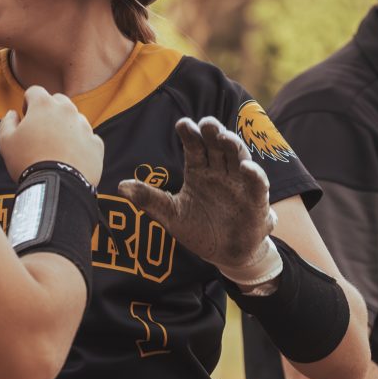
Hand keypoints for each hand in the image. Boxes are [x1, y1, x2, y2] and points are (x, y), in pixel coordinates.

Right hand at [0, 85, 103, 186]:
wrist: (57, 187)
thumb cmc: (28, 162)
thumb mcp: (6, 142)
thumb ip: (7, 122)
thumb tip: (12, 114)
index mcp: (44, 105)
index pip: (35, 91)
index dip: (28, 103)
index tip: (26, 119)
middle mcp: (68, 110)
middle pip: (58, 101)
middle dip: (50, 111)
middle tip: (42, 133)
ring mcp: (85, 127)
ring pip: (75, 119)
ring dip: (66, 128)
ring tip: (56, 149)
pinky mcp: (96, 144)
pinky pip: (88, 138)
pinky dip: (81, 145)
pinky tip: (71, 159)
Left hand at [117, 116, 273, 269]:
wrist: (226, 255)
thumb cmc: (199, 231)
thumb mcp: (171, 216)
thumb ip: (149, 200)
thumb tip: (121, 186)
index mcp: (199, 170)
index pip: (193, 146)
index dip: (189, 134)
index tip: (182, 124)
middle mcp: (219, 171)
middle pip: (216, 145)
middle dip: (212, 132)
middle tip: (206, 123)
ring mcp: (238, 183)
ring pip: (237, 157)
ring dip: (233, 145)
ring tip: (224, 137)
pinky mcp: (255, 200)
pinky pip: (257, 183)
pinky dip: (254, 174)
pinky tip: (246, 167)